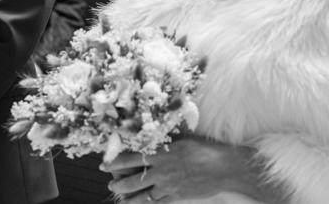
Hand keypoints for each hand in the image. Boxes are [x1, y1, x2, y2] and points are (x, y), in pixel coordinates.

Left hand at [103, 137, 277, 202]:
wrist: (223, 167)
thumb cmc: (204, 149)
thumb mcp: (182, 138)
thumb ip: (165, 139)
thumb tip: (152, 132)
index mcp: (161, 153)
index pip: (131, 157)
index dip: (116, 161)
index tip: (105, 163)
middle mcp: (161, 171)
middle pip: (132, 179)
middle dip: (118, 182)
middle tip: (110, 184)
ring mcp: (168, 186)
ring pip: (142, 195)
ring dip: (129, 196)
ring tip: (120, 197)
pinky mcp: (176, 197)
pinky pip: (156, 203)